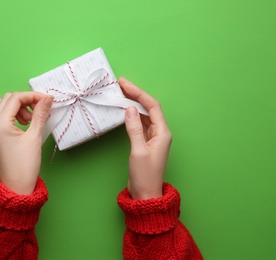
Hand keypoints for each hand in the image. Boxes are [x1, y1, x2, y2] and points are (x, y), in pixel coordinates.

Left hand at [0, 92, 53, 194]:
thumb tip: (47, 99)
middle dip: (25, 100)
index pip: (16, 98)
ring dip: (18, 107)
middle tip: (39, 110)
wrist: (15, 187)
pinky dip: (12, 114)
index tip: (47, 100)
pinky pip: (0, 116)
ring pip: (2, 106)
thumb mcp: (35, 137)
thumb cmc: (25, 165)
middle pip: (8, 99)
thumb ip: (40, 114)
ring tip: (30, 120)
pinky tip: (24, 124)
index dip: (32, 96)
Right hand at [119, 77, 171, 199]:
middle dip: (135, 95)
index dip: (138, 93)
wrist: (145, 194)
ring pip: (144, 115)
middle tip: (120, 84)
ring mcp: (153, 137)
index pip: (152, 106)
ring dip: (133, 104)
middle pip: (149, 108)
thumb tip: (130, 109)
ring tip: (120, 94)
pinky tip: (124, 111)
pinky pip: (140, 124)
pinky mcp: (146, 143)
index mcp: (163, 132)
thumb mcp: (138, 150)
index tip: (125, 84)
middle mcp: (160, 132)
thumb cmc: (144, 175)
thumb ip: (134, 128)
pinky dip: (132, 116)